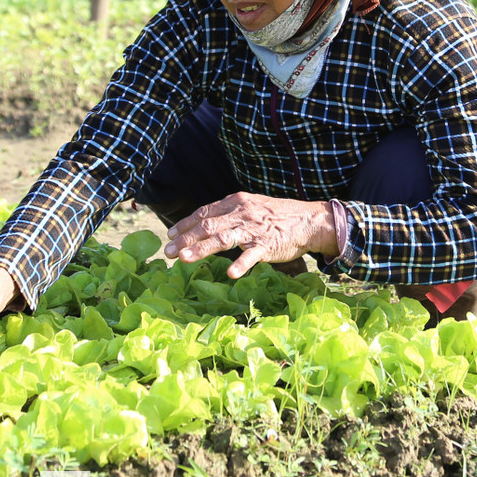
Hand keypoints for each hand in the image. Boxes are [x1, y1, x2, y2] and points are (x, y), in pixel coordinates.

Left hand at [163, 192, 337, 278]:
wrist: (308, 220)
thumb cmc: (276, 217)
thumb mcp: (250, 207)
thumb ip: (229, 213)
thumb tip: (205, 224)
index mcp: (236, 202)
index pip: (204, 212)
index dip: (185, 223)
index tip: (170, 234)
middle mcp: (242, 213)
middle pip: (208, 225)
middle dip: (185, 239)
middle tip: (168, 252)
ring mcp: (254, 230)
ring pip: (223, 239)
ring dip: (202, 249)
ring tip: (184, 259)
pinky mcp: (267, 245)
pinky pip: (252, 256)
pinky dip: (241, 264)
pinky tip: (230, 274)